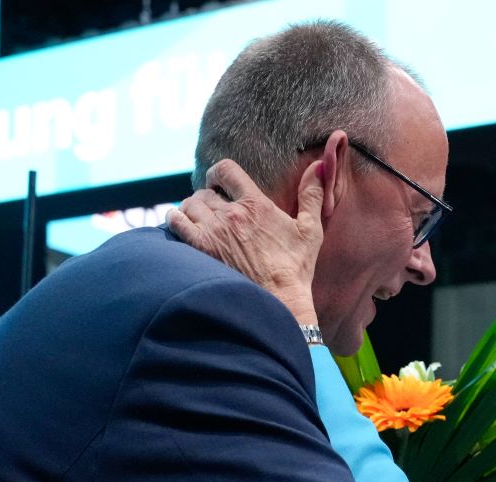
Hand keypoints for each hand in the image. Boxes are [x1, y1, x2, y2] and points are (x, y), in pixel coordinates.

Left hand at [166, 158, 324, 324]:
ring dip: (192, 209)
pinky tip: (180, 224)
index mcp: (256, 204)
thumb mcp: (310, 229)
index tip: (219, 182)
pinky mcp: (201, 250)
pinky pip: (176, 223)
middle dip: (208, 197)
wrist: (279, 301)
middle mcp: (231, 214)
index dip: (219, 173)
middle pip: (205, 191)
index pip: (226, 170)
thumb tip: (320, 165)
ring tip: (199, 219)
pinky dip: (175, 219)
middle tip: (213, 210)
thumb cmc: (296, 268)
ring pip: (189, 205)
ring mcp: (214, 232)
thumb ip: (312, 195)